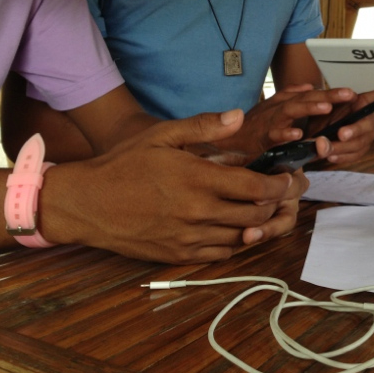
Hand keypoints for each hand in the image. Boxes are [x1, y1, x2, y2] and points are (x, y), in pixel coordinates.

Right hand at [38, 109, 308, 263]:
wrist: (85, 204)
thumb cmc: (124, 164)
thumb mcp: (162, 135)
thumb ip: (204, 127)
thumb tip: (239, 116)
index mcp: (198, 179)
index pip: (256, 187)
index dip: (279, 184)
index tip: (288, 178)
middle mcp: (198, 211)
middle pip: (255, 214)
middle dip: (277, 204)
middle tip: (286, 194)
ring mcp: (188, 237)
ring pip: (242, 236)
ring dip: (261, 225)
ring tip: (270, 211)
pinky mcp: (178, 256)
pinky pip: (221, 254)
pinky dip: (237, 242)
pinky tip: (240, 229)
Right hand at [215, 84, 358, 155]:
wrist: (226, 142)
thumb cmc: (253, 126)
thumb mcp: (273, 108)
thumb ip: (291, 96)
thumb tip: (309, 86)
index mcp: (285, 104)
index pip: (311, 96)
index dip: (331, 93)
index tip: (352, 93)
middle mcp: (279, 110)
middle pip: (305, 100)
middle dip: (327, 96)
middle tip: (348, 94)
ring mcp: (270, 123)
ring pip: (291, 112)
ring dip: (308, 108)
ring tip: (326, 107)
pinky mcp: (261, 139)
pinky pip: (274, 136)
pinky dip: (285, 134)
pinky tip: (298, 134)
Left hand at [307, 78, 373, 163]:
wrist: (311, 137)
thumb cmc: (319, 118)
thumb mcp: (319, 109)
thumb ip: (323, 114)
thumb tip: (329, 115)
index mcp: (360, 103)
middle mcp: (366, 119)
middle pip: (369, 124)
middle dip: (355, 129)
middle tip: (340, 134)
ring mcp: (365, 136)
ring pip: (361, 143)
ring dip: (343, 147)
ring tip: (326, 149)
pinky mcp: (360, 151)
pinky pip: (355, 156)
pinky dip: (342, 157)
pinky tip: (331, 156)